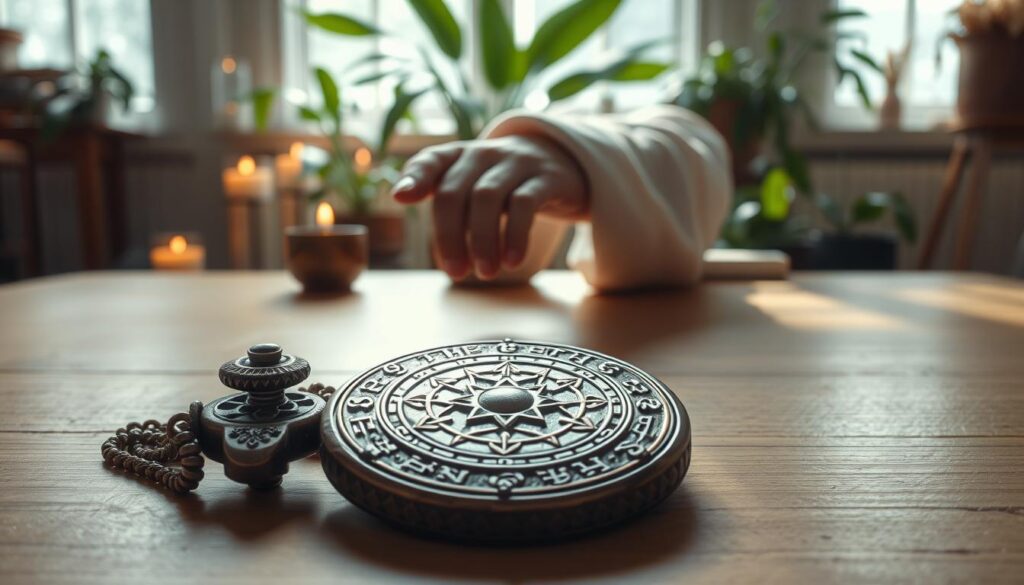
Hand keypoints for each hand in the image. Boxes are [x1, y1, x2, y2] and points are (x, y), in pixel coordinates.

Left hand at [391, 135, 587, 279]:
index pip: (432, 160)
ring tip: (484, 273)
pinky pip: (525, 203)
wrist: (565, 163)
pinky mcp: (547, 176)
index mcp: (461, 155)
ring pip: (488, 196)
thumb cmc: (507, 182)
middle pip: (455, 190)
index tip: (400, 199)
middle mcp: (485, 153)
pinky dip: (515, 236)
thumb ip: (441, 192)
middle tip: (455, 273)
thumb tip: (400, 197)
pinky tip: (512, 262)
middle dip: (449, 235)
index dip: (416, 177)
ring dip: (482, 240)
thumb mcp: (475, 184)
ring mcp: (517, 162)